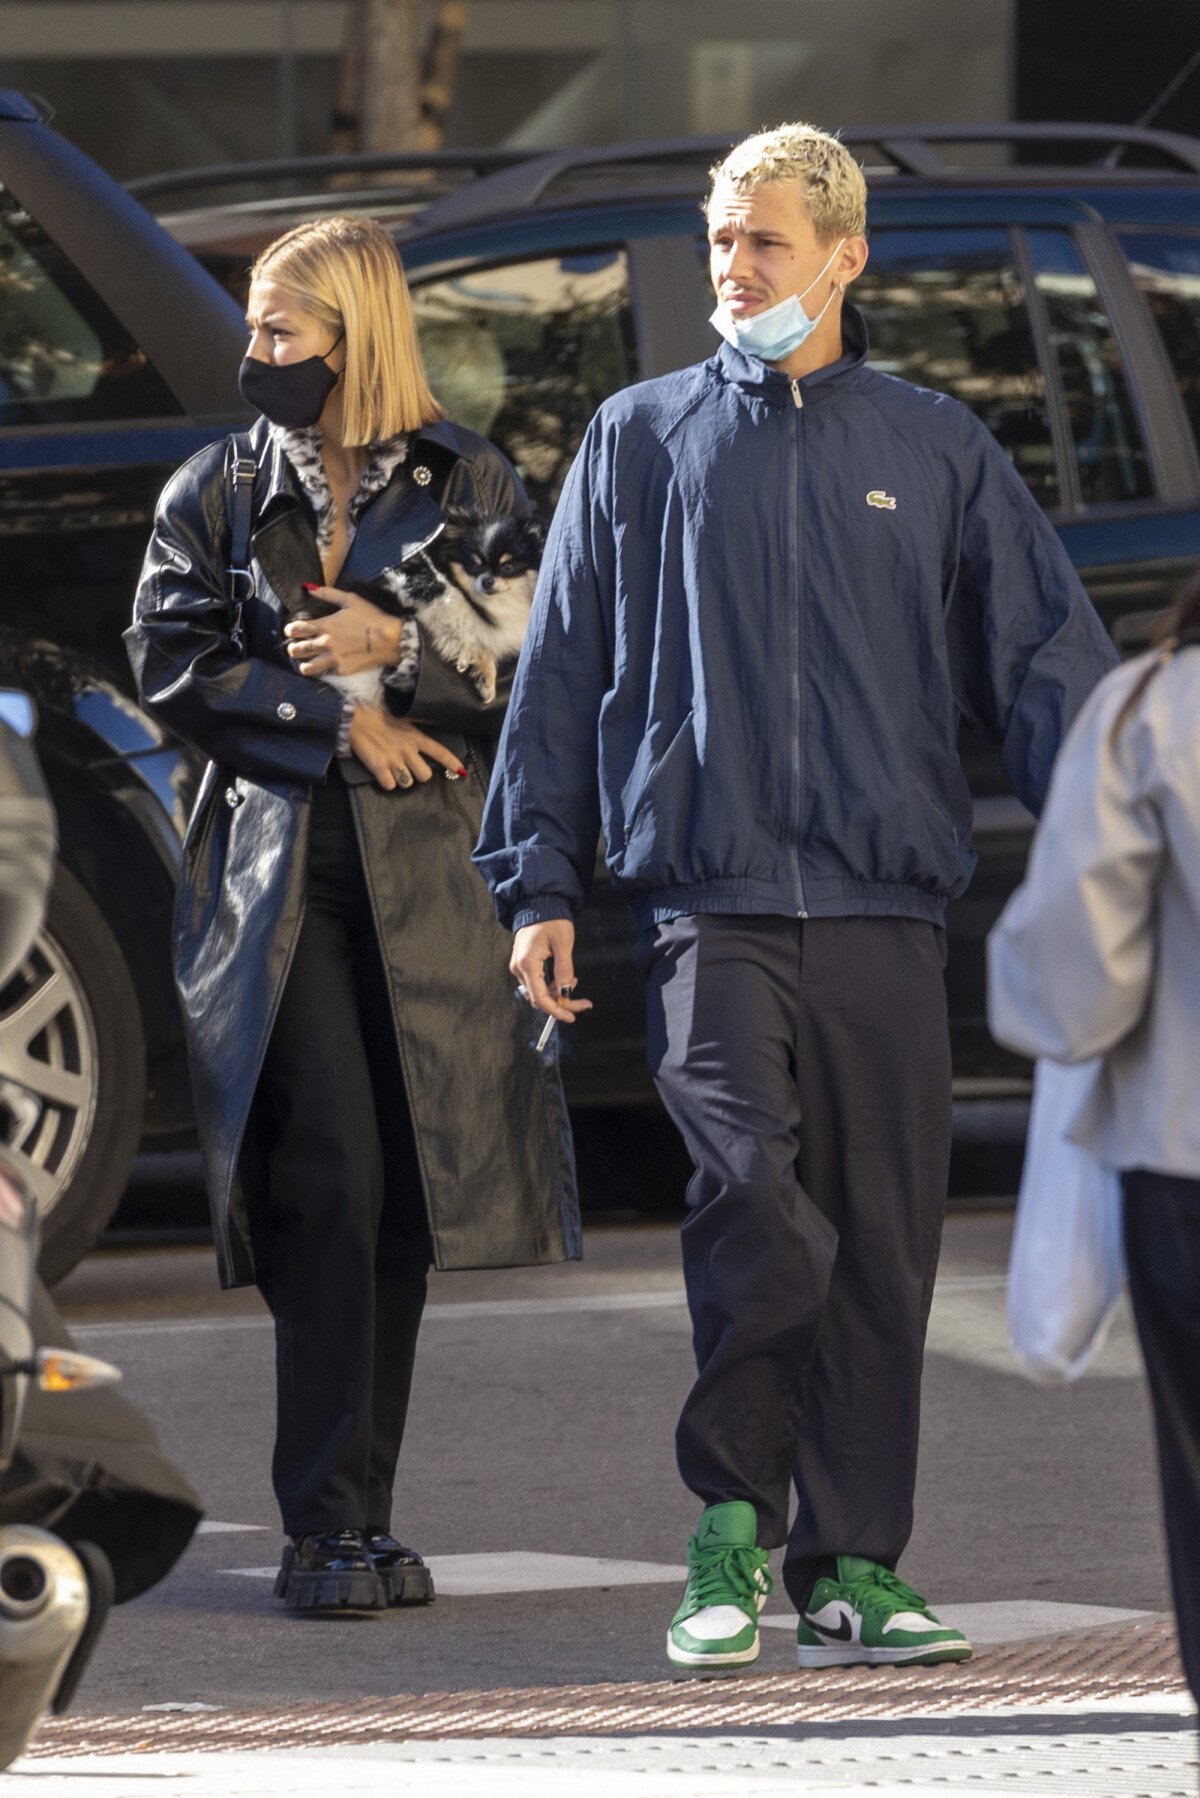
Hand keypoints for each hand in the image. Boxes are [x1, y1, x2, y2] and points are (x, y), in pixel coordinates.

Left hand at [284, 586, 402, 677]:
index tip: (291, 631)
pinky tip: (325, 668)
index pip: (297, 629)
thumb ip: (328, 594)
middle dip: (292, 650)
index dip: (290, 630)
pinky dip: (323, 671)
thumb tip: (309, 587)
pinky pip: (326, 673)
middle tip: (294, 649)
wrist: (389, 639)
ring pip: (307, 667)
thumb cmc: (371, 617)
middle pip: (298, 650)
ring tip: (305, 664)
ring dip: (303, 665)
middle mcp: (325, 643)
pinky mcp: (342, 670)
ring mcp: (333, 658)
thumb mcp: (350, 600)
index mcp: (325, 625)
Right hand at [349, 708, 466, 791]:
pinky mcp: (379, 767)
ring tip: (393, 769)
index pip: (439, 751)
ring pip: (408, 784)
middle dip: (418, 774)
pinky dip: (386, 782)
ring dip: (402, 780)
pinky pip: (390, 786)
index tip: (461, 772)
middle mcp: (408, 750)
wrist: (354, 717)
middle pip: (426, 776)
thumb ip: (416, 732)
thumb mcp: (404, 721)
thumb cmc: (378, 717)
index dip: (452, 763)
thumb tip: (428, 737)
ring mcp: (394, 759)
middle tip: (408, 767)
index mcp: (416, 736)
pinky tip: (382, 773)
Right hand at [510, 920, 592, 1025]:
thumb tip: (566, 991)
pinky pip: (536, 982)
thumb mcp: (563, 943)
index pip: (539, 997)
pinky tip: (564, 979)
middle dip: (561, 1003)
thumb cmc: (551, 920)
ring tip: (574, 982)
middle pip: (539, 998)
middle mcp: (519, 968)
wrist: (538, 904)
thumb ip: (564, 970)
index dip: (556, 1010)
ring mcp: (519, 966)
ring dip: (557, 993)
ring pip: (538, 991)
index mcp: (527, 963)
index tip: (571, 1016)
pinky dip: (551, 985)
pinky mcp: (523, 964)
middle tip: (582, 1003)